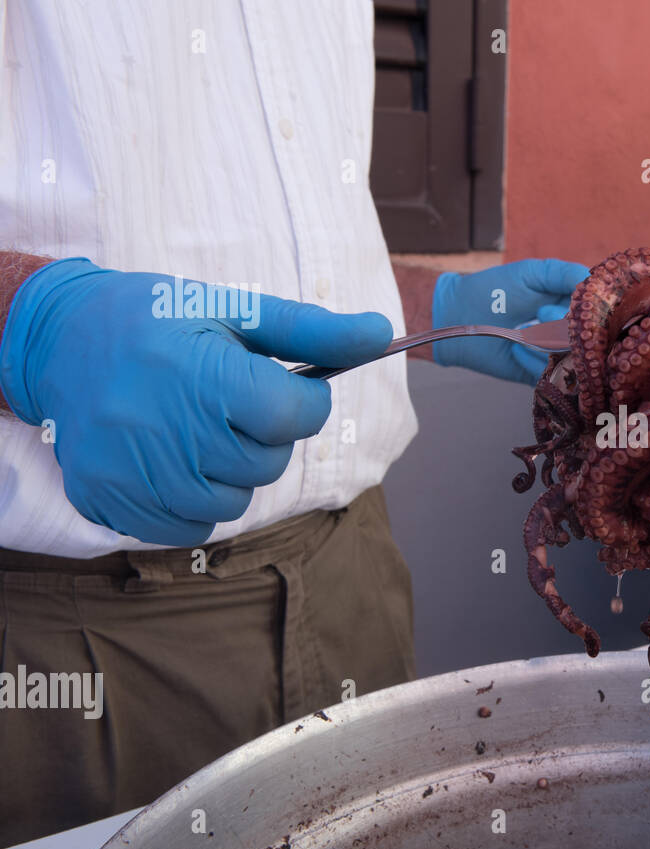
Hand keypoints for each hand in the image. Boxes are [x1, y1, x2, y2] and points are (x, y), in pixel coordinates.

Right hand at [0, 258, 392, 545]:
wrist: (57, 340)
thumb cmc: (157, 321)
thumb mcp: (233, 310)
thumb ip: (312, 330)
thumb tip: (380, 333)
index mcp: (203, 377)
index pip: (297, 416)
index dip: (302, 402)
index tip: (277, 385)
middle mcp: (167, 431)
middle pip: (268, 463)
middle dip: (262, 435)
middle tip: (223, 402)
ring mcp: (136, 474)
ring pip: (235, 501)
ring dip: (230, 472)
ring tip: (194, 428)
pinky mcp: (111, 502)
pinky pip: (192, 526)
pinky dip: (196, 500)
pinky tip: (172, 458)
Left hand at [431, 258, 587, 385]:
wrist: (459, 316)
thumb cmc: (494, 289)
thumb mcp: (533, 272)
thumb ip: (565, 273)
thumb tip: (595, 283)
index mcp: (572, 305)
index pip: (599, 312)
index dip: (586, 310)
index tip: (567, 301)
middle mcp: (569, 331)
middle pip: (588, 337)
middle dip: (562, 325)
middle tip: (538, 313)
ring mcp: (555, 355)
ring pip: (571, 357)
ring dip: (543, 342)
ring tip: (520, 331)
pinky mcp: (539, 375)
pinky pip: (551, 374)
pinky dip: (531, 359)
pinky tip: (514, 349)